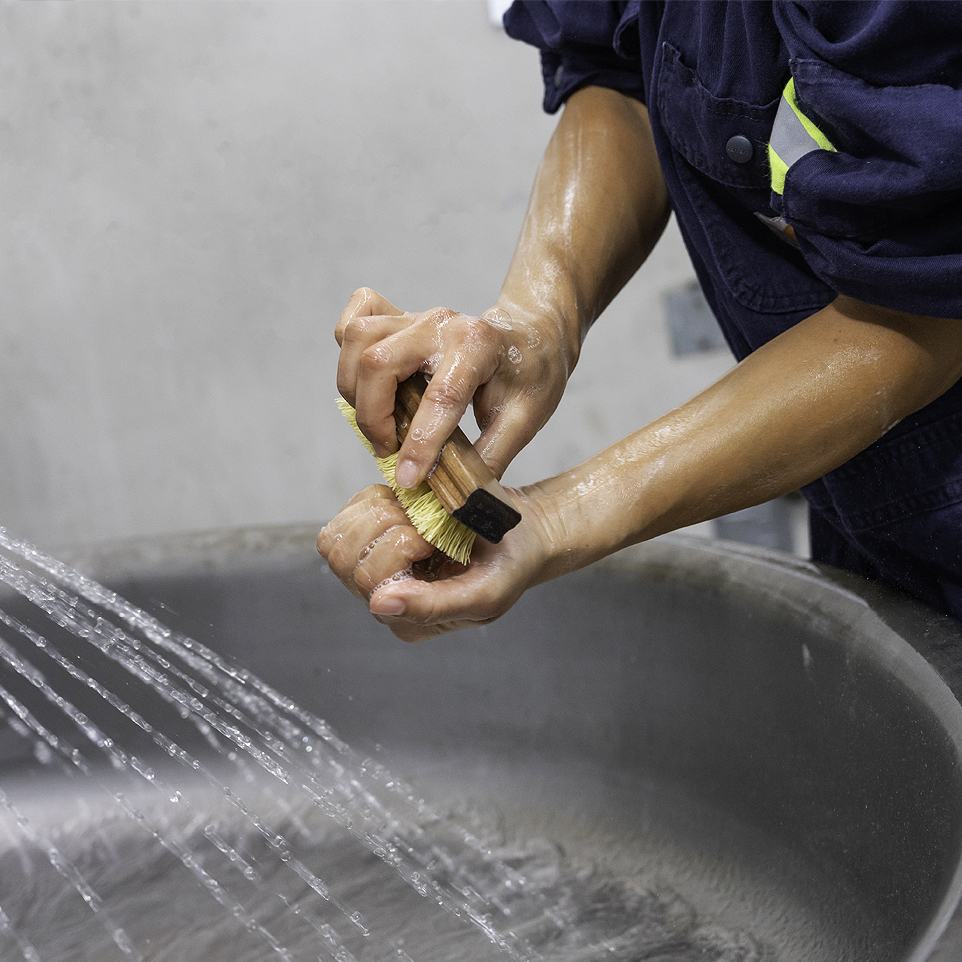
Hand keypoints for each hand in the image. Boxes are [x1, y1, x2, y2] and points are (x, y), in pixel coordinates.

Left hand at [317, 484, 550, 642]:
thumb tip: (379, 604)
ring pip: (338, 537)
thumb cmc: (508, 566)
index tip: (434, 538)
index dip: (399, 547)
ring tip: (416, 513)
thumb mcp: (484, 593)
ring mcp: (373, 566)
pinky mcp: (371, 535)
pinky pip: (347, 514)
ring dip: (379, 512)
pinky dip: (375, 499)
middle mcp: (382, 597)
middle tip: (426, 523)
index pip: (369, 581)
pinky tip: (406, 505)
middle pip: (345, 558)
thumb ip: (432, 606)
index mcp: (406, 619)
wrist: (522, 533)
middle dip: (387, 527)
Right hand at [334, 288, 569, 489]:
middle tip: (390, 451)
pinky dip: (348, 348)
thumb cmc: (531, 374)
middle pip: (378, 362)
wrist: (532, 334)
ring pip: (358, 340)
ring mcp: (416, 316)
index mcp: (478, 346)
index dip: (419, 444)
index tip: (408, 480)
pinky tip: (364, 378)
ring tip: (378, 423)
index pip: (439, 397)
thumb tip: (459, 499)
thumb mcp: (525, 419)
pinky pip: (356, 316)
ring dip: (355, 390)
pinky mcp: (400, 317)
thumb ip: (491, 458)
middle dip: (373, 417)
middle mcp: (440, 324)